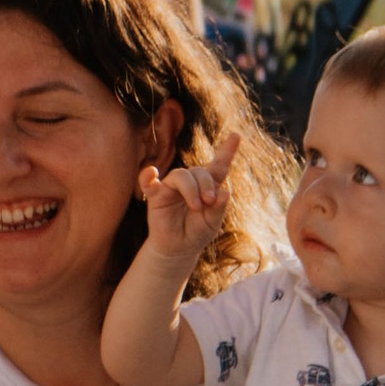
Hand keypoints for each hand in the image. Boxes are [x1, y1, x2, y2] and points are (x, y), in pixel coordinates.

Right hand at [139, 127, 241, 263]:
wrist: (178, 249)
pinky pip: (148, 181)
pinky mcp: (156, 194)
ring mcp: (172, 186)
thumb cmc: (197, 233)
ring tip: (196, 206)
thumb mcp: (212, 223)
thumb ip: (219, 208)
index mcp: (208, 186)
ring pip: (180, 174)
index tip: (237, 136)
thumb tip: (226, 192)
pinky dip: (147, 176)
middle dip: (206, 185)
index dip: (227, 150)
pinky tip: (151, 173)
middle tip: (209, 202)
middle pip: (199, 171)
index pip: (219, 165)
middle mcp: (190, 182)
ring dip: (191, 189)